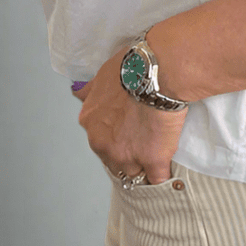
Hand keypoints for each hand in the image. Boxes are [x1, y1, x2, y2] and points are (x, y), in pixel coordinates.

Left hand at [72, 46, 188, 184]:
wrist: (158, 70)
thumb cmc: (132, 66)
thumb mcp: (102, 74)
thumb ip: (91, 90)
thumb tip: (78, 92)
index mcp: (90, 120)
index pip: (100, 138)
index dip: (116, 134)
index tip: (128, 129)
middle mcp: (102, 142)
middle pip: (113, 158)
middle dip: (126, 151)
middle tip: (143, 137)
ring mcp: (126, 155)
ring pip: (133, 171)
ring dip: (142, 165)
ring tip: (158, 154)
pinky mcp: (152, 160)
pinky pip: (156, 179)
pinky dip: (161, 176)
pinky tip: (167, 170)